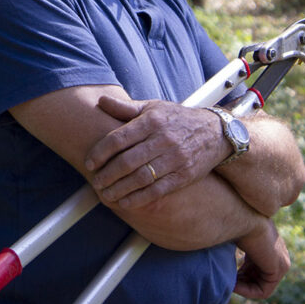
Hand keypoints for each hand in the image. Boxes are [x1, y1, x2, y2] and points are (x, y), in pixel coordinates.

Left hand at [84, 94, 228, 208]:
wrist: (215, 133)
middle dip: (108, 174)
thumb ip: (126, 108)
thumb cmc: (176, 119)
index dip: (100, 152)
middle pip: (128, 160)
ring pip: (142, 177)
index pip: (119, 138)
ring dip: (120, 189)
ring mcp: (175, 159)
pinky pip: (159, 190)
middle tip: (95, 182)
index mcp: (152, 121)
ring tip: (106, 194)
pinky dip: (140, 198)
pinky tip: (125, 202)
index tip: (89, 163)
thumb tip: (101, 101)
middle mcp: (163, 139)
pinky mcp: (184, 175)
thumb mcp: (153, 107)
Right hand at [234, 219, 290, 298]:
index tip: (226, 272)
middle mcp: (280, 254)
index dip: (239, 274)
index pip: (256, 268)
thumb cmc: (233, 221)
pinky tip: (233, 284)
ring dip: (243, 287)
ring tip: (228, 282)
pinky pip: (264, 290)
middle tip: (226, 280)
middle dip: (242, 282)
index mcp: (269, 244)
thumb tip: (215, 255)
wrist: (242, 215)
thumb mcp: (234, 236)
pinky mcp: (279, 268)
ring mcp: (282, 262)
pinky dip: (247, 291)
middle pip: (259, 278)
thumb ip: (233, 248)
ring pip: (261, 286)